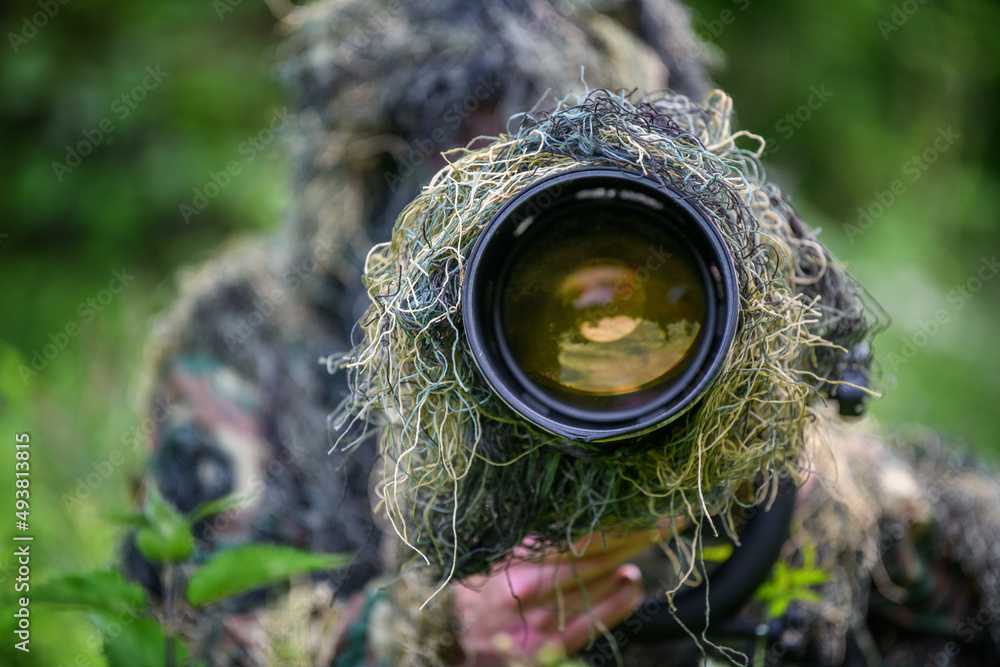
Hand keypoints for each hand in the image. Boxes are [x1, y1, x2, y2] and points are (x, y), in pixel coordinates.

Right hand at [454, 523, 678, 664]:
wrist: (456, 640)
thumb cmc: (482, 591)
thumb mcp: (499, 558)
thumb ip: (532, 539)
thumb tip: (571, 505)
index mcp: (514, 563)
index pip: (571, 538)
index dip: (609, 522)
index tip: (637, 503)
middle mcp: (530, 590)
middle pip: (593, 559)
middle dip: (632, 536)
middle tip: (665, 517)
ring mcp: (543, 621)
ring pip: (597, 587)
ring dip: (630, 560)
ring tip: (654, 536)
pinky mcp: (551, 648)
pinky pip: (592, 622)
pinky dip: (618, 601)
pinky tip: (633, 582)